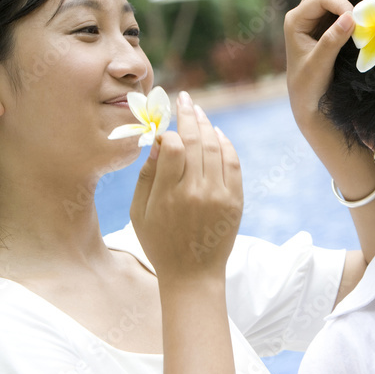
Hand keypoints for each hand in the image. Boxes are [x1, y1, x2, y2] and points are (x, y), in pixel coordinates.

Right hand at [130, 91, 242, 277]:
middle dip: (189, 115)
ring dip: (207, 125)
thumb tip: (158, 142)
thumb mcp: (139, 212)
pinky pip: (233, 163)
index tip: (166, 122)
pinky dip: (226, 145)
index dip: (170, 129)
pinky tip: (217, 133)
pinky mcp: (235, 200)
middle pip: (197, 141)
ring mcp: (220, 195)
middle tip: (184, 98)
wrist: (193, 274)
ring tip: (198, 111)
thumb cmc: (160, 243)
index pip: (175, 146)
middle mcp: (197, 192)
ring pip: (216, 148)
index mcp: (169, 195)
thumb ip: (146, 176)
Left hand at [283, 0, 359, 125]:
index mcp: (296, 19)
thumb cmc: (309, 86)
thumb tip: (352, 17)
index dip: (341, 4)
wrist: (309, 101)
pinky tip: (364, 11)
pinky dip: (355, 0)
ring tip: (364, 2)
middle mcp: (305, 11)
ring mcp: (318, 14)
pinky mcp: (331, 20)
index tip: (357, 23)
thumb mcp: (319, 66)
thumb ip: (333, 41)